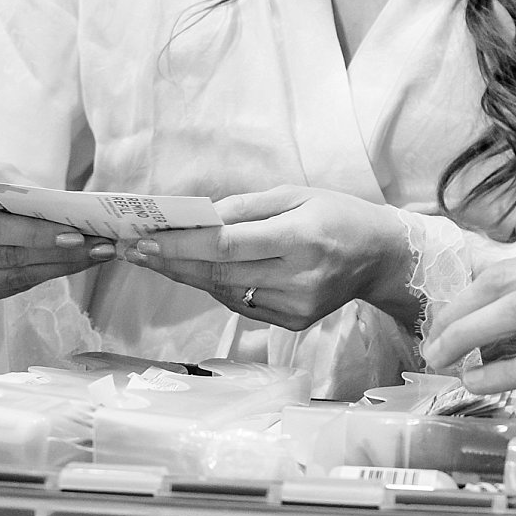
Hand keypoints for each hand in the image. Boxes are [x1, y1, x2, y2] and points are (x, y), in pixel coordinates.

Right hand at [0, 184, 114, 307]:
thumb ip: (22, 192)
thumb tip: (71, 213)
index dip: (34, 235)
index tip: (76, 234)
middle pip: (4, 258)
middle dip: (59, 253)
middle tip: (101, 246)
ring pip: (10, 278)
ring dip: (59, 268)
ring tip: (96, 255)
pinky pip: (6, 289)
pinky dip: (41, 276)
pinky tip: (70, 265)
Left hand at [125, 186, 416, 331]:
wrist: (381, 256)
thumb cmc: (338, 215)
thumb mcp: (297, 194)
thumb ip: (246, 207)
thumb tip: (198, 218)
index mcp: (300, 238)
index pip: (226, 246)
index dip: (180, 245)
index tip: (143, 239)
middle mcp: (298, 277)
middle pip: (218, 274)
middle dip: (171, 261)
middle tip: (133, 250)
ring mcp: (296, 305)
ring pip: (226, 292)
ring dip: (188, 274)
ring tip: (156, 257)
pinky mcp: (294, 322)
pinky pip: (242, 304)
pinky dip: (218, 286)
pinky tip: (200, 271)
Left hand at [423, 242, 515, 397]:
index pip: (515, 265)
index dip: (472, 290)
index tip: (449, 313)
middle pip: (502, 282)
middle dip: (457, 310)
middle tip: (432, 340)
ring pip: (515, 312)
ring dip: (468, 335)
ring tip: (442, 359)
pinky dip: (505, 371)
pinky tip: (481, 383)